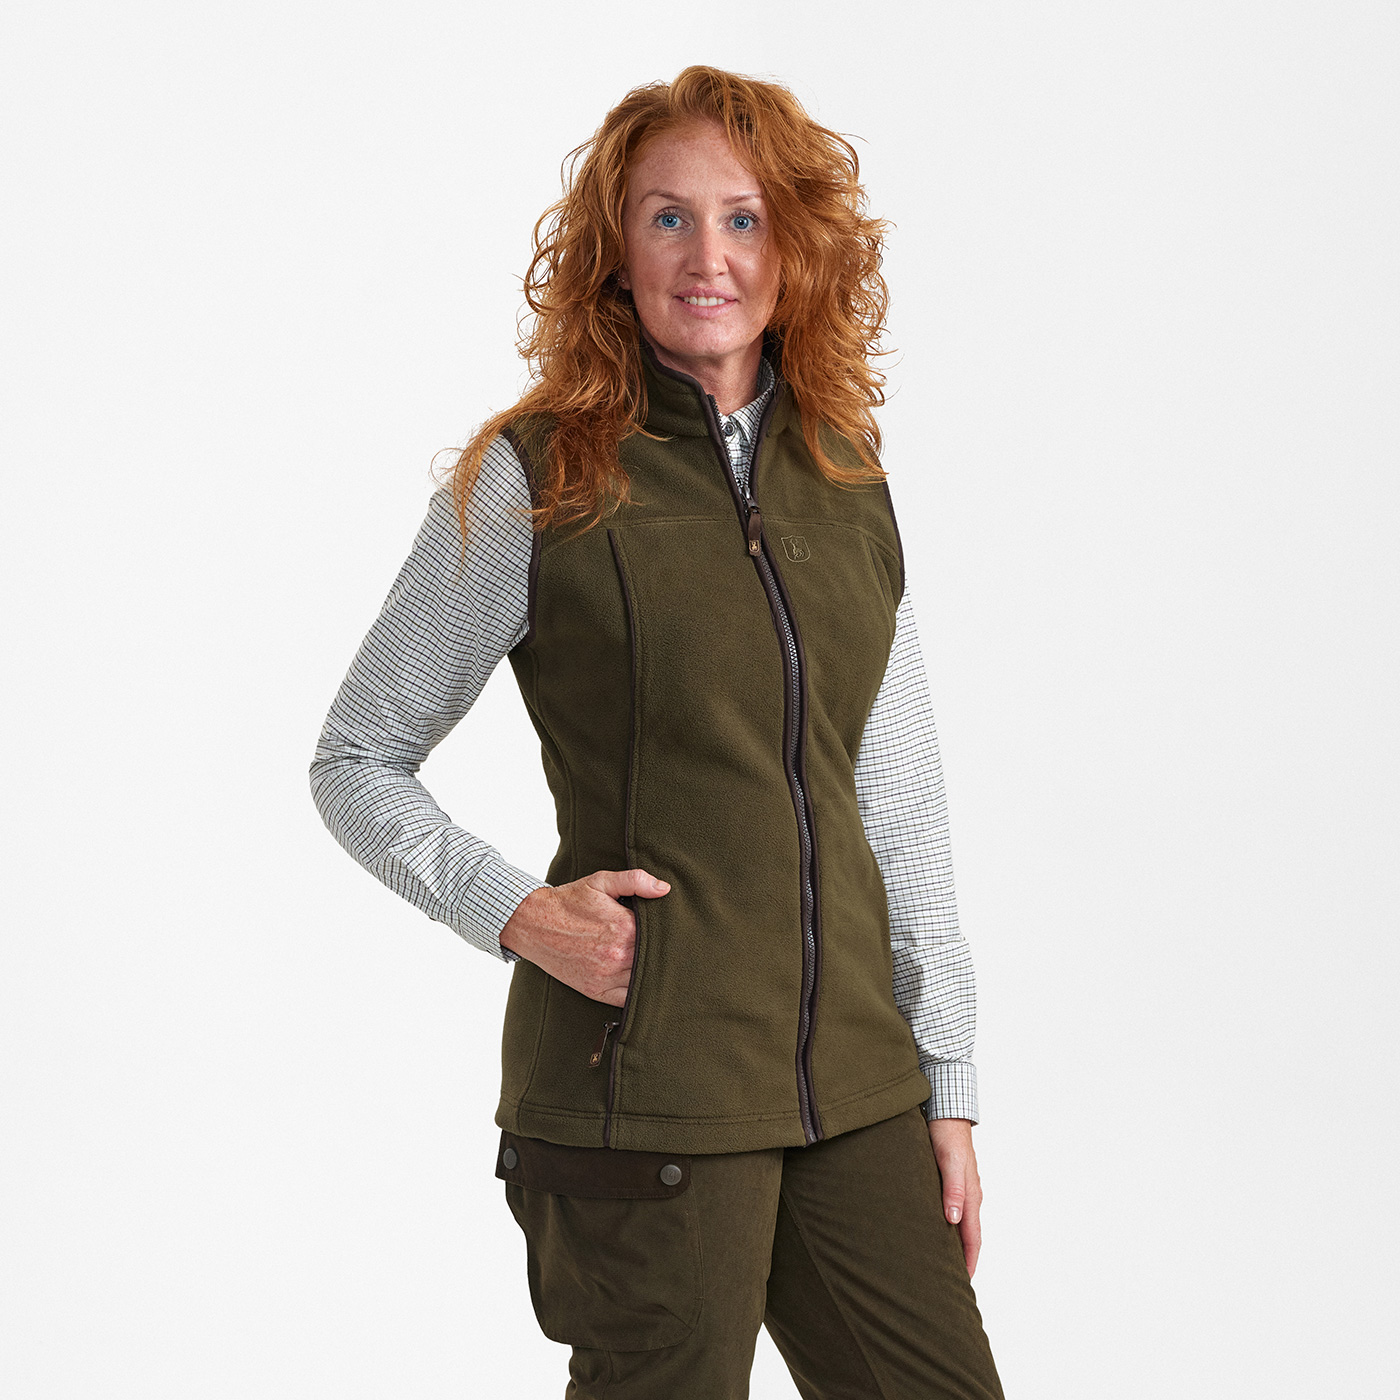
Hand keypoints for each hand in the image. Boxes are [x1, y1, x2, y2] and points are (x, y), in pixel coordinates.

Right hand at [500, 869, 670, 1005]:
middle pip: (656, 959)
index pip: (660, 935)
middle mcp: (617, 955)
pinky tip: (645, 985)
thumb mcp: (600, 881)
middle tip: (676, 951)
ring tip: (664, 966)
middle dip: (664, 954)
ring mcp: (606, 976)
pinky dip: (639, 994)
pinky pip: (628, 1000)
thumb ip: (635, 880)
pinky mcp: (596, 991)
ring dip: (654, 974)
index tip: (676, 930)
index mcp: (623, 927)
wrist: (533, 923)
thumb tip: (664, 889)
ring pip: (645, 981)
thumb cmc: (568, 901)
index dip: (669, 932)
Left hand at [928, 1117, 982, 1276]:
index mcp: (971, 1196)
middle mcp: (970, 1195)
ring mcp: (963, 1188)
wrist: (946, 1111)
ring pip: (962, 1223)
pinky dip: (950, 1225)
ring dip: (957, 1243)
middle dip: (965, 1258)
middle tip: (954, 1281)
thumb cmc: (947, 1135)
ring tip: (945, 1261)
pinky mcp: (951, 1180)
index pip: (973, 1237)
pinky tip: (938, 1228)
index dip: (970, 1260)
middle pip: (970, 1234)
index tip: (965, 1282)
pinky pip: (954, 1209)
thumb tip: (953, 1220)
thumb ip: (953, 1190)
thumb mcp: (949, 1162)